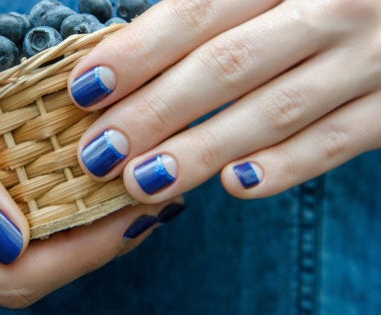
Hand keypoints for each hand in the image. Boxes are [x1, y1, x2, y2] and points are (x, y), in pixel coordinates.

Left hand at [69, 0, 379, 202]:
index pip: (196, 11)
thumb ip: (208, 5)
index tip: (84, 89)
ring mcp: (370, 58)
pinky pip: (335, 143)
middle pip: (227, 65)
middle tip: (99, 152)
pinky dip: (283, 167)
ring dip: (202, 151)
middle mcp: (331, 5)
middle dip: (154, 112)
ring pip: (275, 110)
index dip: (136, 52)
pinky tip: (233, 186)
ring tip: (143, 181)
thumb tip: (124, 52)